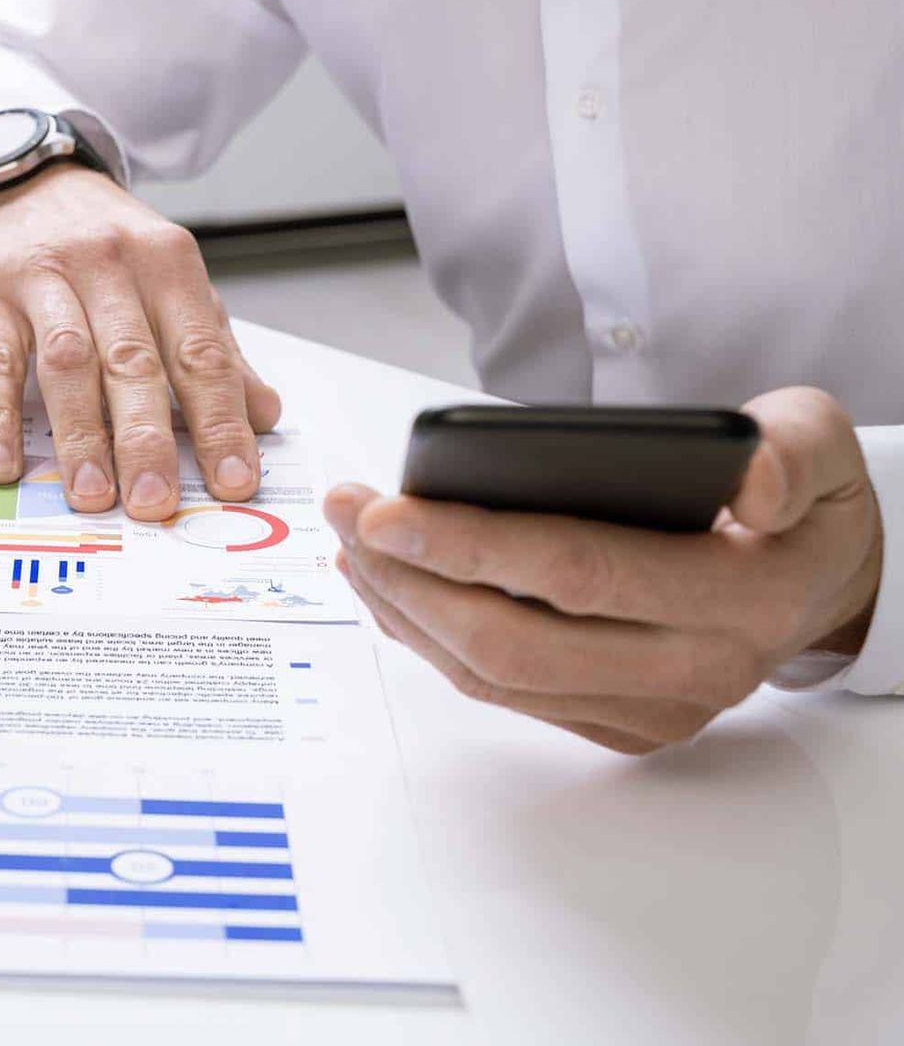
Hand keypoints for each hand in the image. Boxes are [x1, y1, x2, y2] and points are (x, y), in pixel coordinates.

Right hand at [0, 164, 279, 521]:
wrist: (27, 178)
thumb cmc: (106, 241)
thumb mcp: (171, 279)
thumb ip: (215, 347)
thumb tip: (263, 414)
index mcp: (167, 264)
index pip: (200, 353)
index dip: (218, 421)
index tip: (233, 480)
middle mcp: (110, 265)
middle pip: (133, 361)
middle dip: (147, 438)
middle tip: (155, 501)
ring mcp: (45, 278)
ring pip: (68, 362)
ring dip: (80, 434)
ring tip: (91, 493)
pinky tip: (5, 463)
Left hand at [324, 387, 882, 753]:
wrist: (826, 579)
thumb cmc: (802, 500)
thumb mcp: (819, 444)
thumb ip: (790, 451)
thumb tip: (750, 477)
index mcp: (746, 596)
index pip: (579, 572)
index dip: (470, 544)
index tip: (383, 510)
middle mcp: (698, 670)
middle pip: (515, 641)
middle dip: (408, 578)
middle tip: (344, 512)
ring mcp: (656, 710)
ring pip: (496, 678)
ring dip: (405, 611)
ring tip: (351, 542)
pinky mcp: (621, 726)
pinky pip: (504, 695)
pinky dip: (433, 641)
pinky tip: (392, 585)